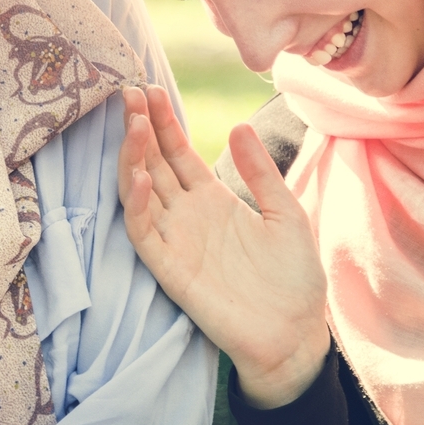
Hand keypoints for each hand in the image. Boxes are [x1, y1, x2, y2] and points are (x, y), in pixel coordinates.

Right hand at [118, 85, 330, 407]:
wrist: (296, 335)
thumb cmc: (294, 280)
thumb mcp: (286, 213)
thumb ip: (261, 173)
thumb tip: (238, 125)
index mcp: (214, 201)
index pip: (178, 154)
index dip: (162, 122)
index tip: (148, 88)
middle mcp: (188, 217)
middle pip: (154, 165)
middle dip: (140, 129)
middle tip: (127, 92)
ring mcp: (176, 242)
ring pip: (141, 193)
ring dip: (133, 159)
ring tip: (132, 125)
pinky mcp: (170, 270)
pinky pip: (144, 233)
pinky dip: (137, 205)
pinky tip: (141, 177)